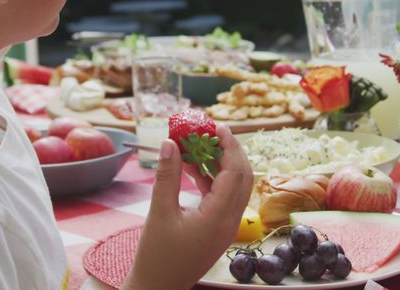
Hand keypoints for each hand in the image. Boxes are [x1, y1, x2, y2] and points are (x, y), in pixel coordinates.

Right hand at [123, 124, 253, 289]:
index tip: (216, 126)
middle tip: (211, 131)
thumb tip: (169, 143)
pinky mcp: (218, 230)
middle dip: (229, 151)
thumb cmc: (156, 256)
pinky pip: (223, 198)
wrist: (158, 288)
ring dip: (220, 164)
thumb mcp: (159, 212)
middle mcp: (230, 222)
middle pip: (242, 177)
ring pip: (234, 187)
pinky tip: (193, 168)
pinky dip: (213, 180)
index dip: (229, 145)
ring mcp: (226, 227)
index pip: (235, 173)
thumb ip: (167, 175)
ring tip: (198, 146)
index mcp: (219, 218)